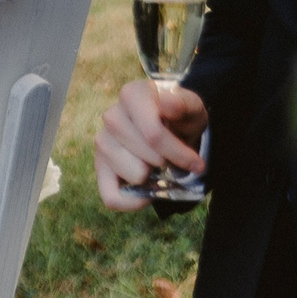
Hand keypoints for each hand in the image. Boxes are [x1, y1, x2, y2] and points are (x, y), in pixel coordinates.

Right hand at [95, 79, 209, 211]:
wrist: (174, 127)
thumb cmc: (181, 118)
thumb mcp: (192, 108)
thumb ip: (183, 103)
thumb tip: (165, 103)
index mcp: (132, 95)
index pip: (152, 134)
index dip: (177, 153)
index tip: (196, 162)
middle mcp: (111, 116)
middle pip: (147, 158)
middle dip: (169, 164)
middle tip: (177, 161)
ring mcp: (102, 142)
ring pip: (134, 176)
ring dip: (154, 178)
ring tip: (159, 167)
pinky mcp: (99, 166)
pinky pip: (111, 197)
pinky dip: (133, 202)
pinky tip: (147, 193)